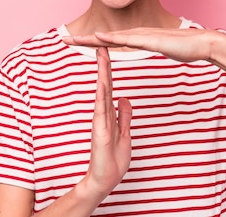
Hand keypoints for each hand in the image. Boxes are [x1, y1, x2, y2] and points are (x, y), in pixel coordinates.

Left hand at [64, 27, 223, 62]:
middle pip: (105, 36)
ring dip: (92, 38)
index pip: (111, 40)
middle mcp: (137, 34)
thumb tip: (147, 47)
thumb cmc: (186, 47)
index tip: (77, 42)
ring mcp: (143, 36)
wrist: (202, 43)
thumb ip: (153, 47)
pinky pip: (127, 40)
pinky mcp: (150, 40)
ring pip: (112, 36)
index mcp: (139, 39)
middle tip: (64, 38)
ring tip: (74, 39)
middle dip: (84, 37)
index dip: (92, 41)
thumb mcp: (163, 49)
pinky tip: (99, 38)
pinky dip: (111, 39)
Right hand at [83, 47, 132, 197]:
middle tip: (102, 44)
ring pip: (101, 93)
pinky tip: (101, 83)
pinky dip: (101, 95)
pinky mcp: (100, 132)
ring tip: (101, 55)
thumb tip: (124, 99)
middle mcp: (102, 114)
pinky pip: (101, 110)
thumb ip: (124, 115)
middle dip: (103, 64)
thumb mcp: (124, 133)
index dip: (109, 69)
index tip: (109, 52)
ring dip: (102, 74)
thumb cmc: (113, 159)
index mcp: (109, 114)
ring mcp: (100, 122)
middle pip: (104, 84)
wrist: (105, 180)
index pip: (110, 87)